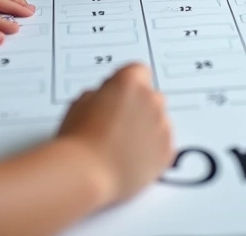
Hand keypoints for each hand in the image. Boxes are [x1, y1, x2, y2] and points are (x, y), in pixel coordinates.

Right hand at [57, 64, 173, 204]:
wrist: (86, 174)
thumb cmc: (78, 140)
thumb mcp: (80, 103)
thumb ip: (101, 94)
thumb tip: (107, 99)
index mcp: (130, 81)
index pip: (137, 72)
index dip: (124, 85)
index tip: (115, 96)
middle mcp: (151, 99)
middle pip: (150, 96)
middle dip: (137, 106)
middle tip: (115, 124)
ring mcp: (162, 125)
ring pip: (158, 120)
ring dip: (145, 128)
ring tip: (121, 146)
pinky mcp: (167, 151)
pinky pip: (162, 144)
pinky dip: (151, 149)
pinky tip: (131, 158)